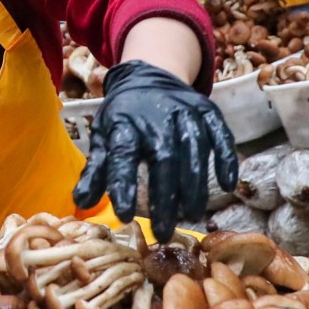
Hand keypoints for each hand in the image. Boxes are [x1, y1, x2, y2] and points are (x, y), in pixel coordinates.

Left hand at [74, 60, 237, 231]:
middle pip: (163, 160)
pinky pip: (221, 135)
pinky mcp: (207, 111)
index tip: (125, 215)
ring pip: (193, 151)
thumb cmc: (124, 116)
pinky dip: (226, 159)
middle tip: (164, 232)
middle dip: (164, 199)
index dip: (123, 184)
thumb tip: (80, 203)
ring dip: (194, 187)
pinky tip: (228, 185)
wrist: (149, 76)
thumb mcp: (104, 136)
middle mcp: (156, 117)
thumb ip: (96, 170)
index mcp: (124, 124)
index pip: (122, 156)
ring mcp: (185, 113)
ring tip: (191, 216)